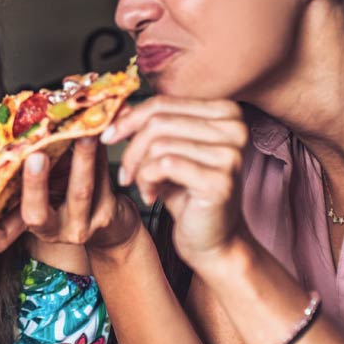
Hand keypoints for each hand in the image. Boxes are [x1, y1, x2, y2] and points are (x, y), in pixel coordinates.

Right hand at [0, 138, 142, 254]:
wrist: (110, 222)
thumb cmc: (64, 194)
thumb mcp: (40, 187)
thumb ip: (21, 170)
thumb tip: (2, 127)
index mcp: (27, 223)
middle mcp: (50, 230)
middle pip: (36, 214)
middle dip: (35, 184)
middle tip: (35, 155)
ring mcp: (79, 225)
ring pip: (78, 193)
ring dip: (81, 160)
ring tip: (83, 136)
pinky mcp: (105, 214)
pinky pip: (103, 181)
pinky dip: (102, 154)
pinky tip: (101, 132)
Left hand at [102, 97, 247, 268]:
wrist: (213, 240)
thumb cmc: (188, 196)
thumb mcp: (166, 153)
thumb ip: (148, 126)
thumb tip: (119, 105)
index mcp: (226, 112)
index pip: (164, 103)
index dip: (129, 120)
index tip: (108, 137)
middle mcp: (235, 128)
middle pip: (158, 121)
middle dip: (131, 149)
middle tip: (125, 174)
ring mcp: (230, 153)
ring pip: (158, 144)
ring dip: (140, 170)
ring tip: (145, 188)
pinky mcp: (220, 179)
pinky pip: (164, 165)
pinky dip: (147, 181)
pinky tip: (152, 195)